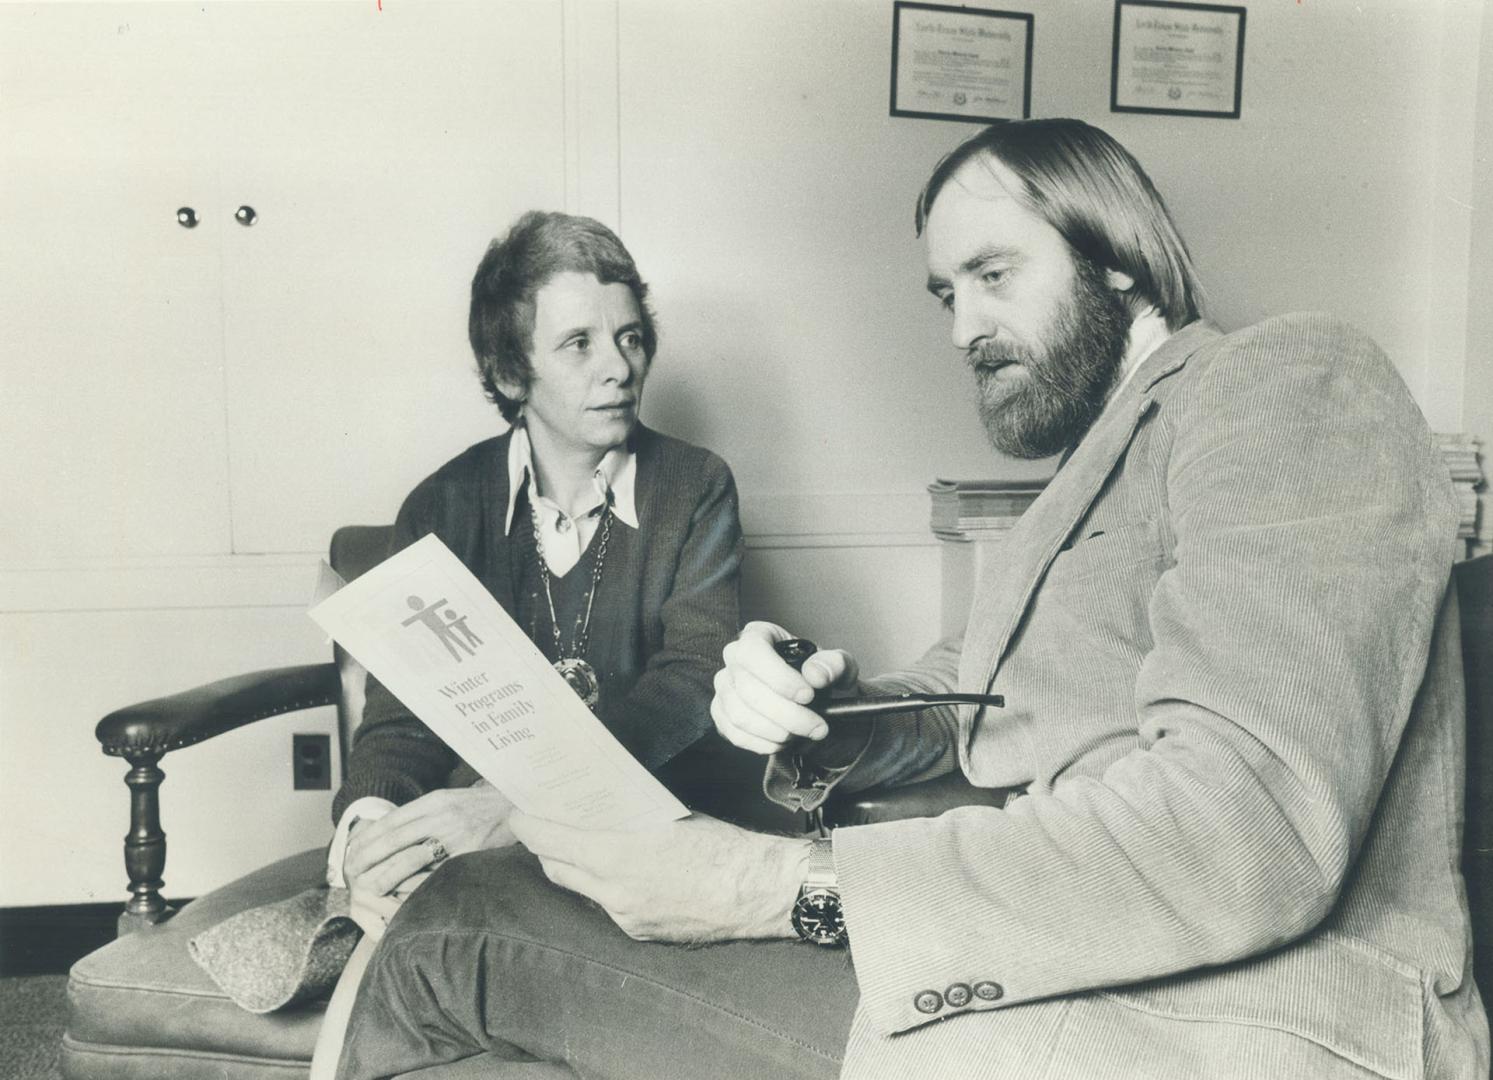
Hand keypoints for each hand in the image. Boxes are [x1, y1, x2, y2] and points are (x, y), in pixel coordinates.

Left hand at [344, 782, 515, 898]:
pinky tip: (402, 894)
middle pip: (394, 839)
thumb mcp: (449, 801)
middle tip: (351, 874)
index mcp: (434, 801)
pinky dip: (415, 885)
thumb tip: (385, 832)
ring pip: (410, 858)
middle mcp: (443, 816)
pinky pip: (435, 874)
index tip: (350, 852)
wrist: (520, 807)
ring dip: (384, 875)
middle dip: (367, 858)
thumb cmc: (480, 809)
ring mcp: (457, 836)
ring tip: (369, 887)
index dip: (366, 838)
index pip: (390, 821)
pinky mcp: (469, 856)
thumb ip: (421, 815)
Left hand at [509, 810, 810, 943]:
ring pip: (580, 888)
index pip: (549, 839)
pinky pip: (608, 906)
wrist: (759, 892)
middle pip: (555, 867)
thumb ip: (630, 818)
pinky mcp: (640, 933)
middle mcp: (613, 890)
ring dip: (573, 867)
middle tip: (542, 823)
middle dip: (544, 845)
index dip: (527, 824)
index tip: (518, 810)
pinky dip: (605, 888)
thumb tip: (604, 809)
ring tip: (577, 846)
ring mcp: (625, 916)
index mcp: (618, 854)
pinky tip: (621, 874)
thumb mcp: (669, 818)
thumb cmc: (721, 845)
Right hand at [711, 621, 858, 754]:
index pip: (754, 652)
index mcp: (757, 635)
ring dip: (776, 731)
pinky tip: (785, 741)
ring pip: (740, 715)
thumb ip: (833, 665)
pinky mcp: (721, 713)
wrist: (810, 697)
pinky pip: (734, 733)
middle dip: (786, 714)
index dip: (779, 677)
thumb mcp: (837, 665)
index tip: (808, 696)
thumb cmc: (818, 675)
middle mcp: (733, 657)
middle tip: (817, 726)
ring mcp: (724, 686)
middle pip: (748, 689)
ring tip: (803, 733)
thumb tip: (815, 675)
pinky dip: (763, 743)